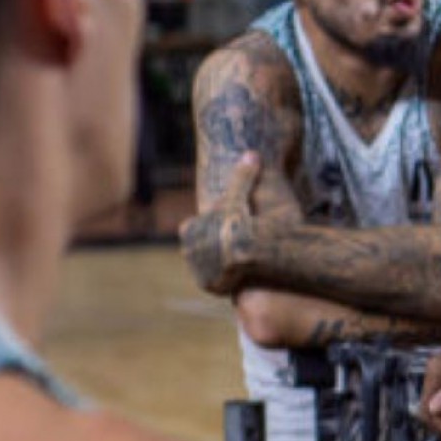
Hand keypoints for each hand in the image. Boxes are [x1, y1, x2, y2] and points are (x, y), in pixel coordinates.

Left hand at [179, 151, 262, 294]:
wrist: (246, 251)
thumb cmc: (243, 218)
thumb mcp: (242, 193)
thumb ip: (244, 176)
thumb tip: (251, 153)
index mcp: (190, 229)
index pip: (200, 225)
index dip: (220, 223)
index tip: (235, 222)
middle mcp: (189, 252)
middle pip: (206, 246)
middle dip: (219, 245)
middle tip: (242, 241)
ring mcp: (199, 271)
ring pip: (214, 265)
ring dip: (225, 263)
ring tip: (246, 258)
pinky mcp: (212, 287)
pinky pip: (223, 281)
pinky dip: (233, 277)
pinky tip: (247, 271)